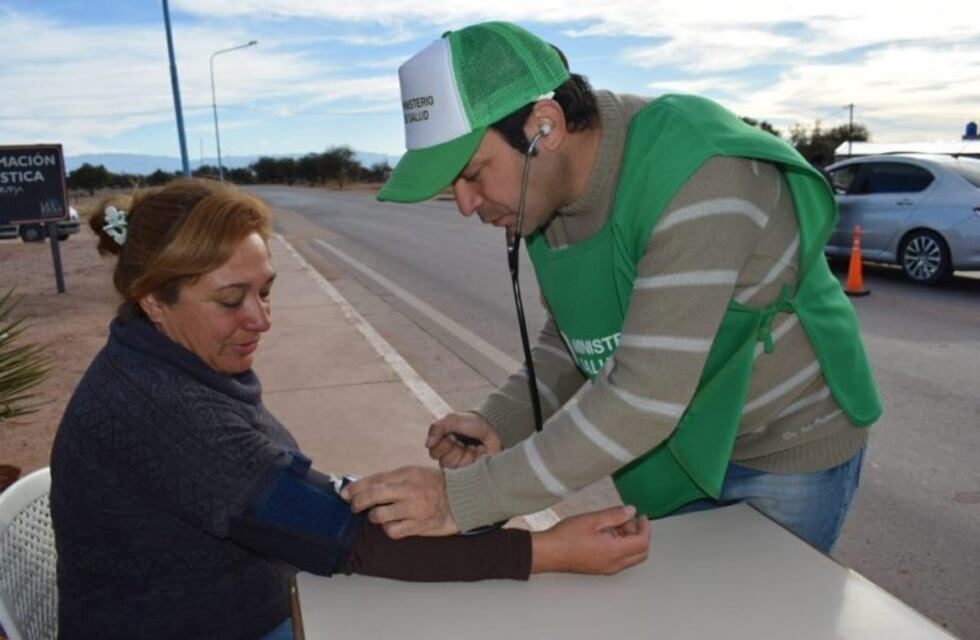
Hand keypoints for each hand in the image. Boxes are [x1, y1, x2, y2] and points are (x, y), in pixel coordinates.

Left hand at [341, 466, 458, 538]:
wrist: (463, 498)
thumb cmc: (436, 485)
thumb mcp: (415, 473)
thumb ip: (391, 479)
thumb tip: (364, 486)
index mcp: (407, 473)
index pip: (374, 479)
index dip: (355, 487)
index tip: (345, 493)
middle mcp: (408, 490)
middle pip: (372, 496)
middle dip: (358, 502)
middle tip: (355, 506)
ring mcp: (413, 509)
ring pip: (379, 516)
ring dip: (376, 516)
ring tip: (382, 515)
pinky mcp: (418, 526)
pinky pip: (392, 531)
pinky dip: (389, 529)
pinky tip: (394, 524)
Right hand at [426, 412, 501, 468]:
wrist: (496, 429)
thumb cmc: (476, 423)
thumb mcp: (454, 419)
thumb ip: (438, 428)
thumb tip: (427, 443)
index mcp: (444, 439)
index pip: (432, 447)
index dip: (440, 441)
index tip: (450, 434)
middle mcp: (450, 452)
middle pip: (437, 456)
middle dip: (447, 446)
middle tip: (458, 439)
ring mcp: (458, 462)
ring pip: (446, 464)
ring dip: (457, 453)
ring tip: (469, 446)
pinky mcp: (467, 470)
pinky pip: (457, 471)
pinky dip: (465, 461)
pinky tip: (474, 454)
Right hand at [530, 505, 650, 574]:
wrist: (548, 552)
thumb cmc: (566, 536)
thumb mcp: (592, 519)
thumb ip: (615, 515)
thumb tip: (631, 511)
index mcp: (614, 552)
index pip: (642, 543)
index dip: (645, 528)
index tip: (641, 516)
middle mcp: (614, 564)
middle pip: (641, 553)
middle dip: (639, 535)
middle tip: (628, 520)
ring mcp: (607, 568)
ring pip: (631, 557)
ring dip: (629, 540)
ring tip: (613, 524)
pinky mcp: (600, 568)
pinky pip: (620, 559)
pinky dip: (621, 546)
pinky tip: (606, 533)